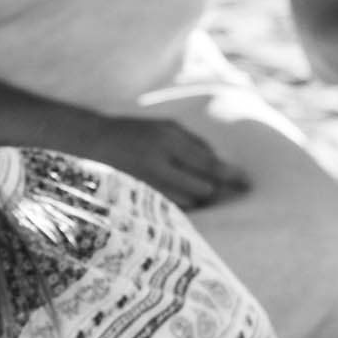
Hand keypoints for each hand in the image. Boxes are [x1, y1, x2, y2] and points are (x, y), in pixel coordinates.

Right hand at [77, 113, 248, 210]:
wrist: (88, 142)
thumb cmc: (134, 134)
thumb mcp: (165, 129)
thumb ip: (195, 146)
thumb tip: (224, 166)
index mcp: (167, 138)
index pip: (208, 164)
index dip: (230, 176)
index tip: (248, 183)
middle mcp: (157, 160)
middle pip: (202, 187)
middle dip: (213, 190)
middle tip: (219, 189)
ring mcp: (145, 182)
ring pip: (188, 202)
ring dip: (196, 200)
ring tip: (188, 192)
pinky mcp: (137, 198)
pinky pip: (170, 209)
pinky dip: (180, 207)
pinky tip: (177, 200)